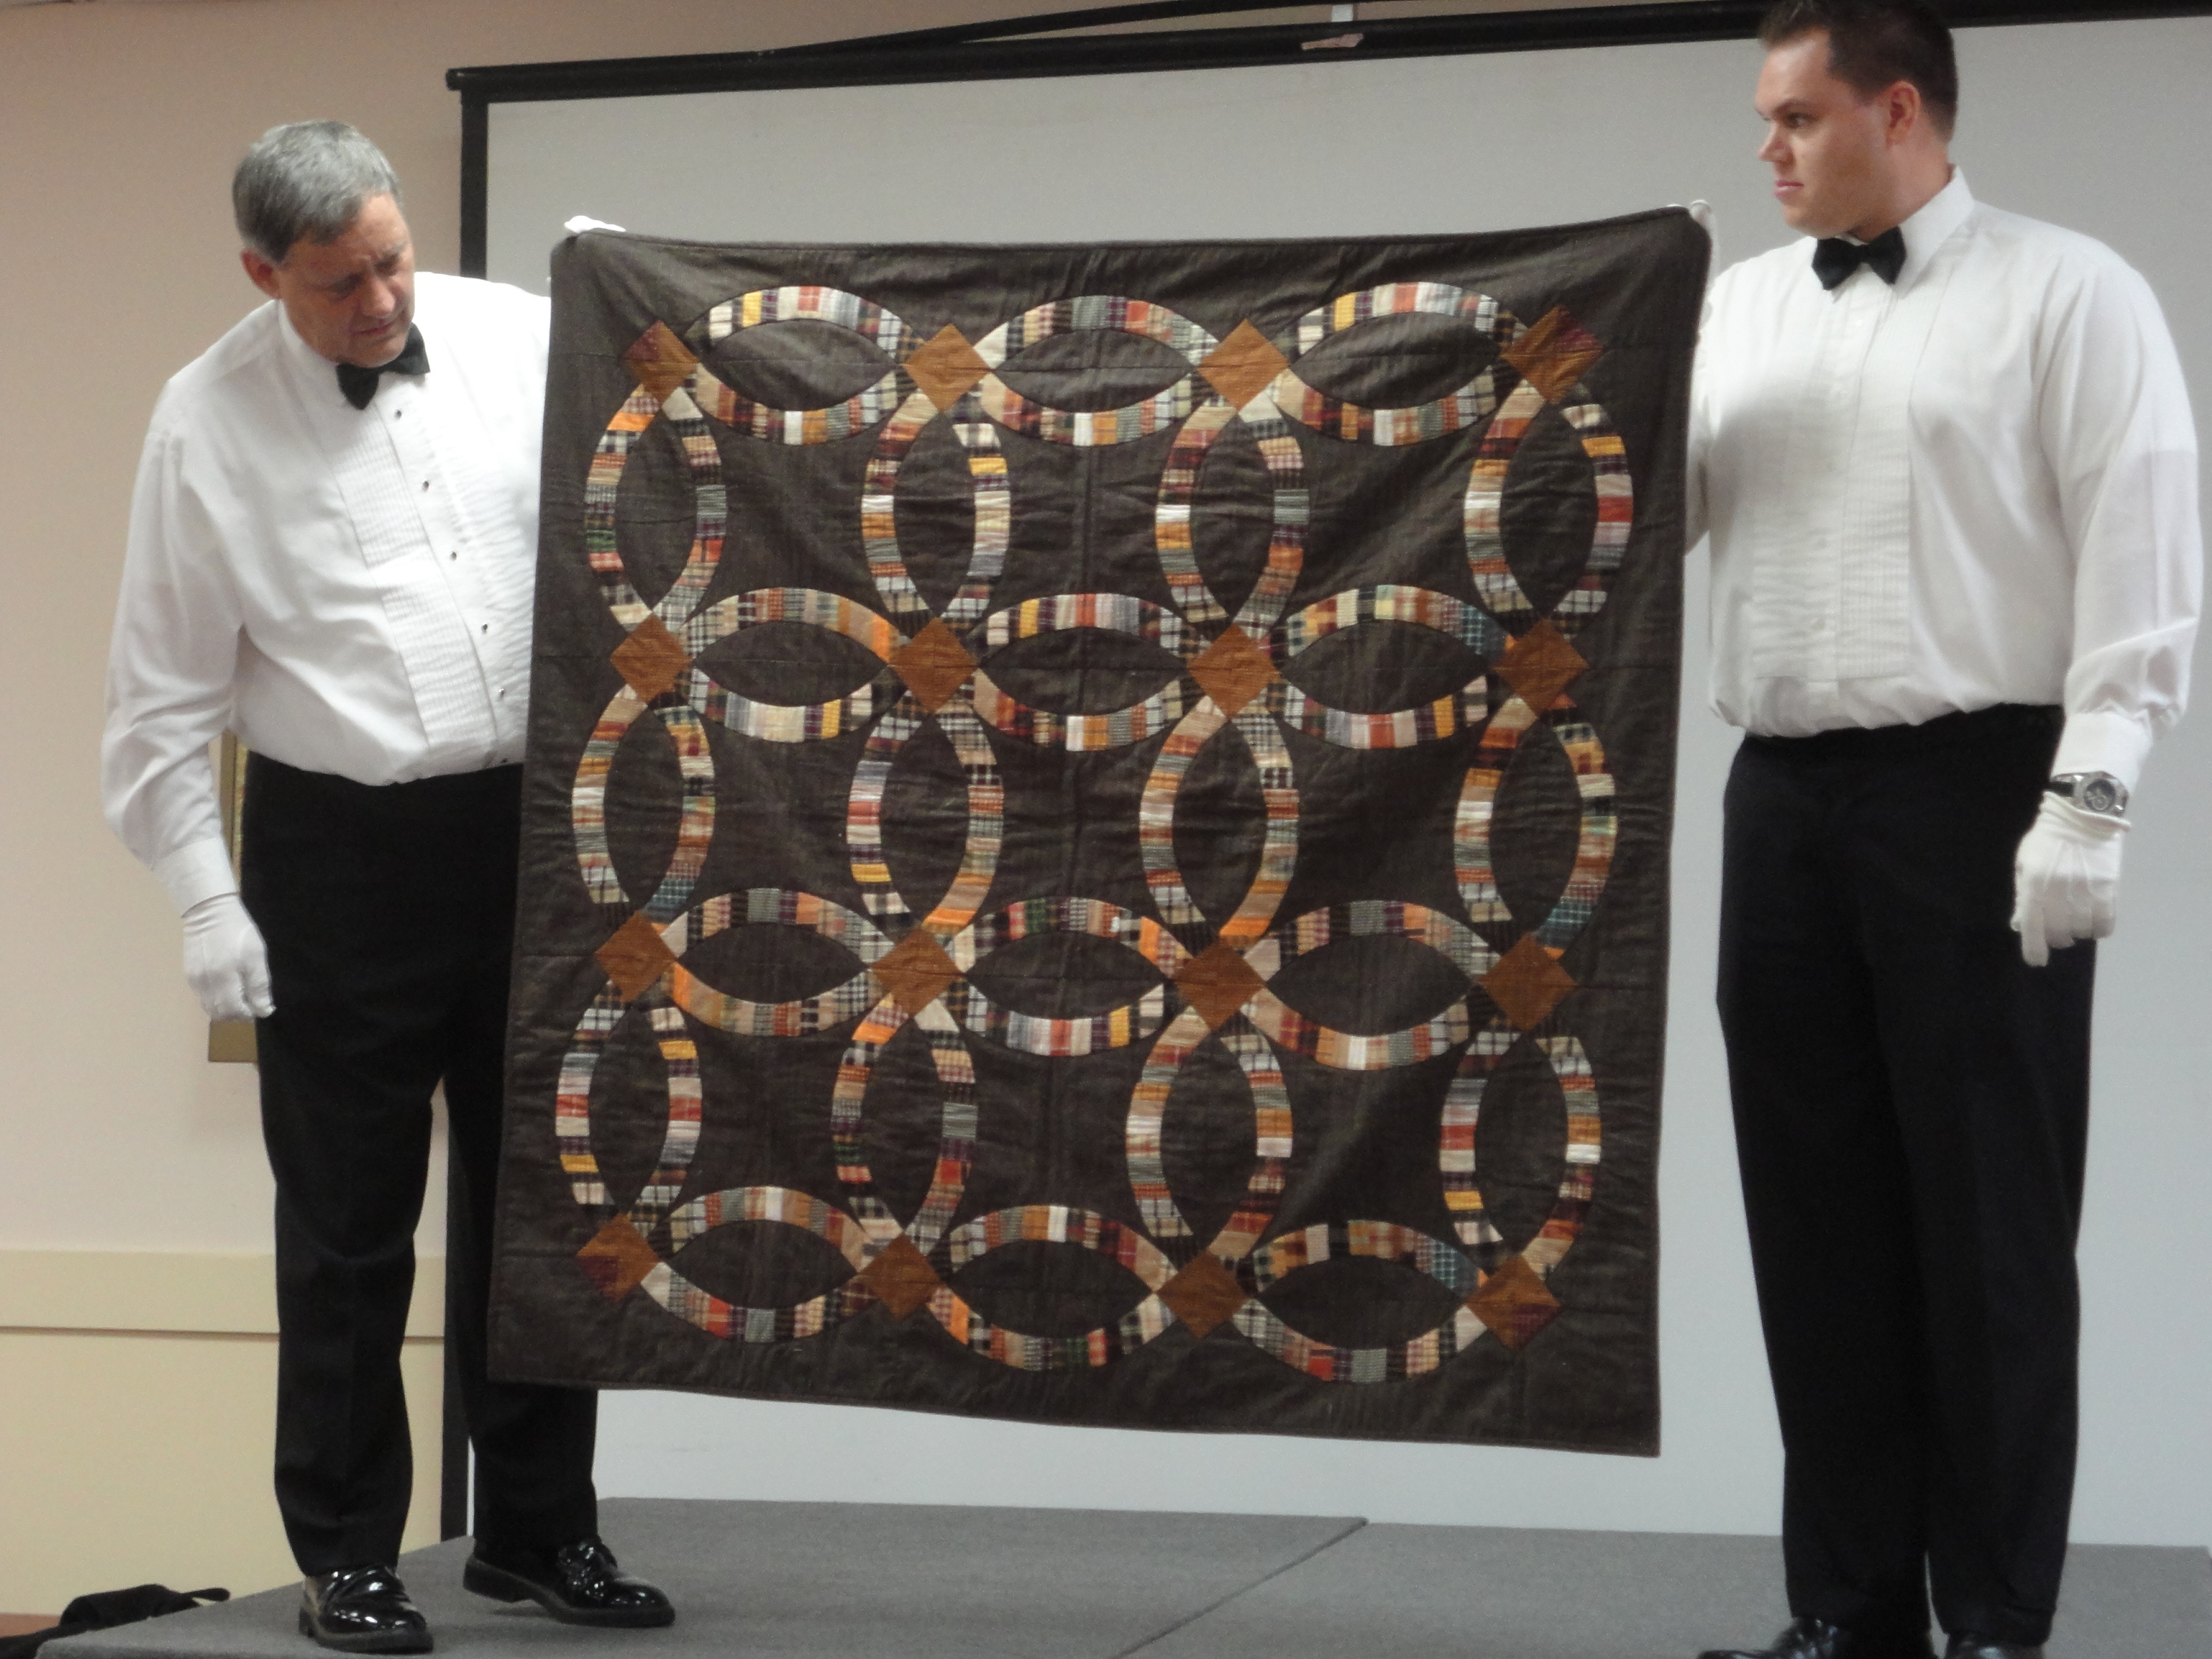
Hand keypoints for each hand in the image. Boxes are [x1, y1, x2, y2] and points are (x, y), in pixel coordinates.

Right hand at [181, 893, 273, 1020]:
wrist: (209, 911)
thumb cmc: (238, 932)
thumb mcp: (256, 957)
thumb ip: (259, 986)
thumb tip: (263, 1010)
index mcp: (223, 979)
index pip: (234, 1012)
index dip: (249, 1013)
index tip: (259, 1005)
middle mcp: (205, 984)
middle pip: (220, 1014)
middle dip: (237, 1013)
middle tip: (251, 1001)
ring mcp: (194, 980)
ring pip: (209, 1007)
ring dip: (226, 1007)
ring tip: (240, 993)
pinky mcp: (189, 975)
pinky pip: (202, 996)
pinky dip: (216, 998)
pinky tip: (227, 984)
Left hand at [2011, 795, 2125, 966]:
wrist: (2082, 816)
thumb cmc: (2046, 840)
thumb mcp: (2024, 863)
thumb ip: (2022, 895)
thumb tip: (2021, 924)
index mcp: (2033, 885)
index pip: (2032, 928)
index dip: (2033, 950)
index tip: (2037, 961)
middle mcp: (2059, 893)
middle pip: (2058, 933)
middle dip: (2056, 939)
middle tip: (2056, 934)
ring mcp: (2086, 892)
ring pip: (2082, 931)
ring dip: (2077, 932)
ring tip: (2075, 922)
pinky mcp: (2109, 889)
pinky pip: (2105, 923)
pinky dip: (2098, 929)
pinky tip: (2093, 922)